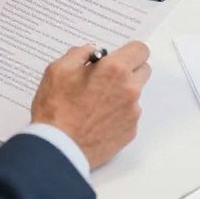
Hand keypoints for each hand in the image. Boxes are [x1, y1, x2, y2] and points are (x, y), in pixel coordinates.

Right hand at [30, 42, 150, 168]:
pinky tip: (97, 120)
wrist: (58, 148)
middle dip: (128, 70)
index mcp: (115, 70)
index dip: (129, 51)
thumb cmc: (56, 108)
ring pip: (135, 94)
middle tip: (106, 78)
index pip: (140, 50)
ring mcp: (132, 113)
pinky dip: (118, 114)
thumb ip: (79, 53)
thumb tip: (92, 52)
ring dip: (122, 93)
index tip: (118, 57)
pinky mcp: (130, 132)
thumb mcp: (58, 70)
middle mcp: (130, 90)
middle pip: (143, 70)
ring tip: (96, 104)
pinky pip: (129, 115)